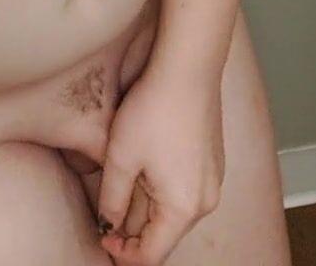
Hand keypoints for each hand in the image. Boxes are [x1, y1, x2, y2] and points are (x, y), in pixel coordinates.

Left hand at [96, 62, 224, 264]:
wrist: (187, 68)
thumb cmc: (155, 108)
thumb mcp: (120, 157)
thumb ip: (112, 199)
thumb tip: (109, 224)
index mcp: (183, 208)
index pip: (152, 254)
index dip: (123, 251)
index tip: (102, 236)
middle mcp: (205, 200)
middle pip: (165, 233)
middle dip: (133, 228)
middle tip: (106, 212)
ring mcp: (213, 180)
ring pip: (173, 209)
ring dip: (146, 206)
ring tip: (121, 183)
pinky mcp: (212, 161)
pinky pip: (184, 188)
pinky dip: (161, 187)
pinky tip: (142, 165)